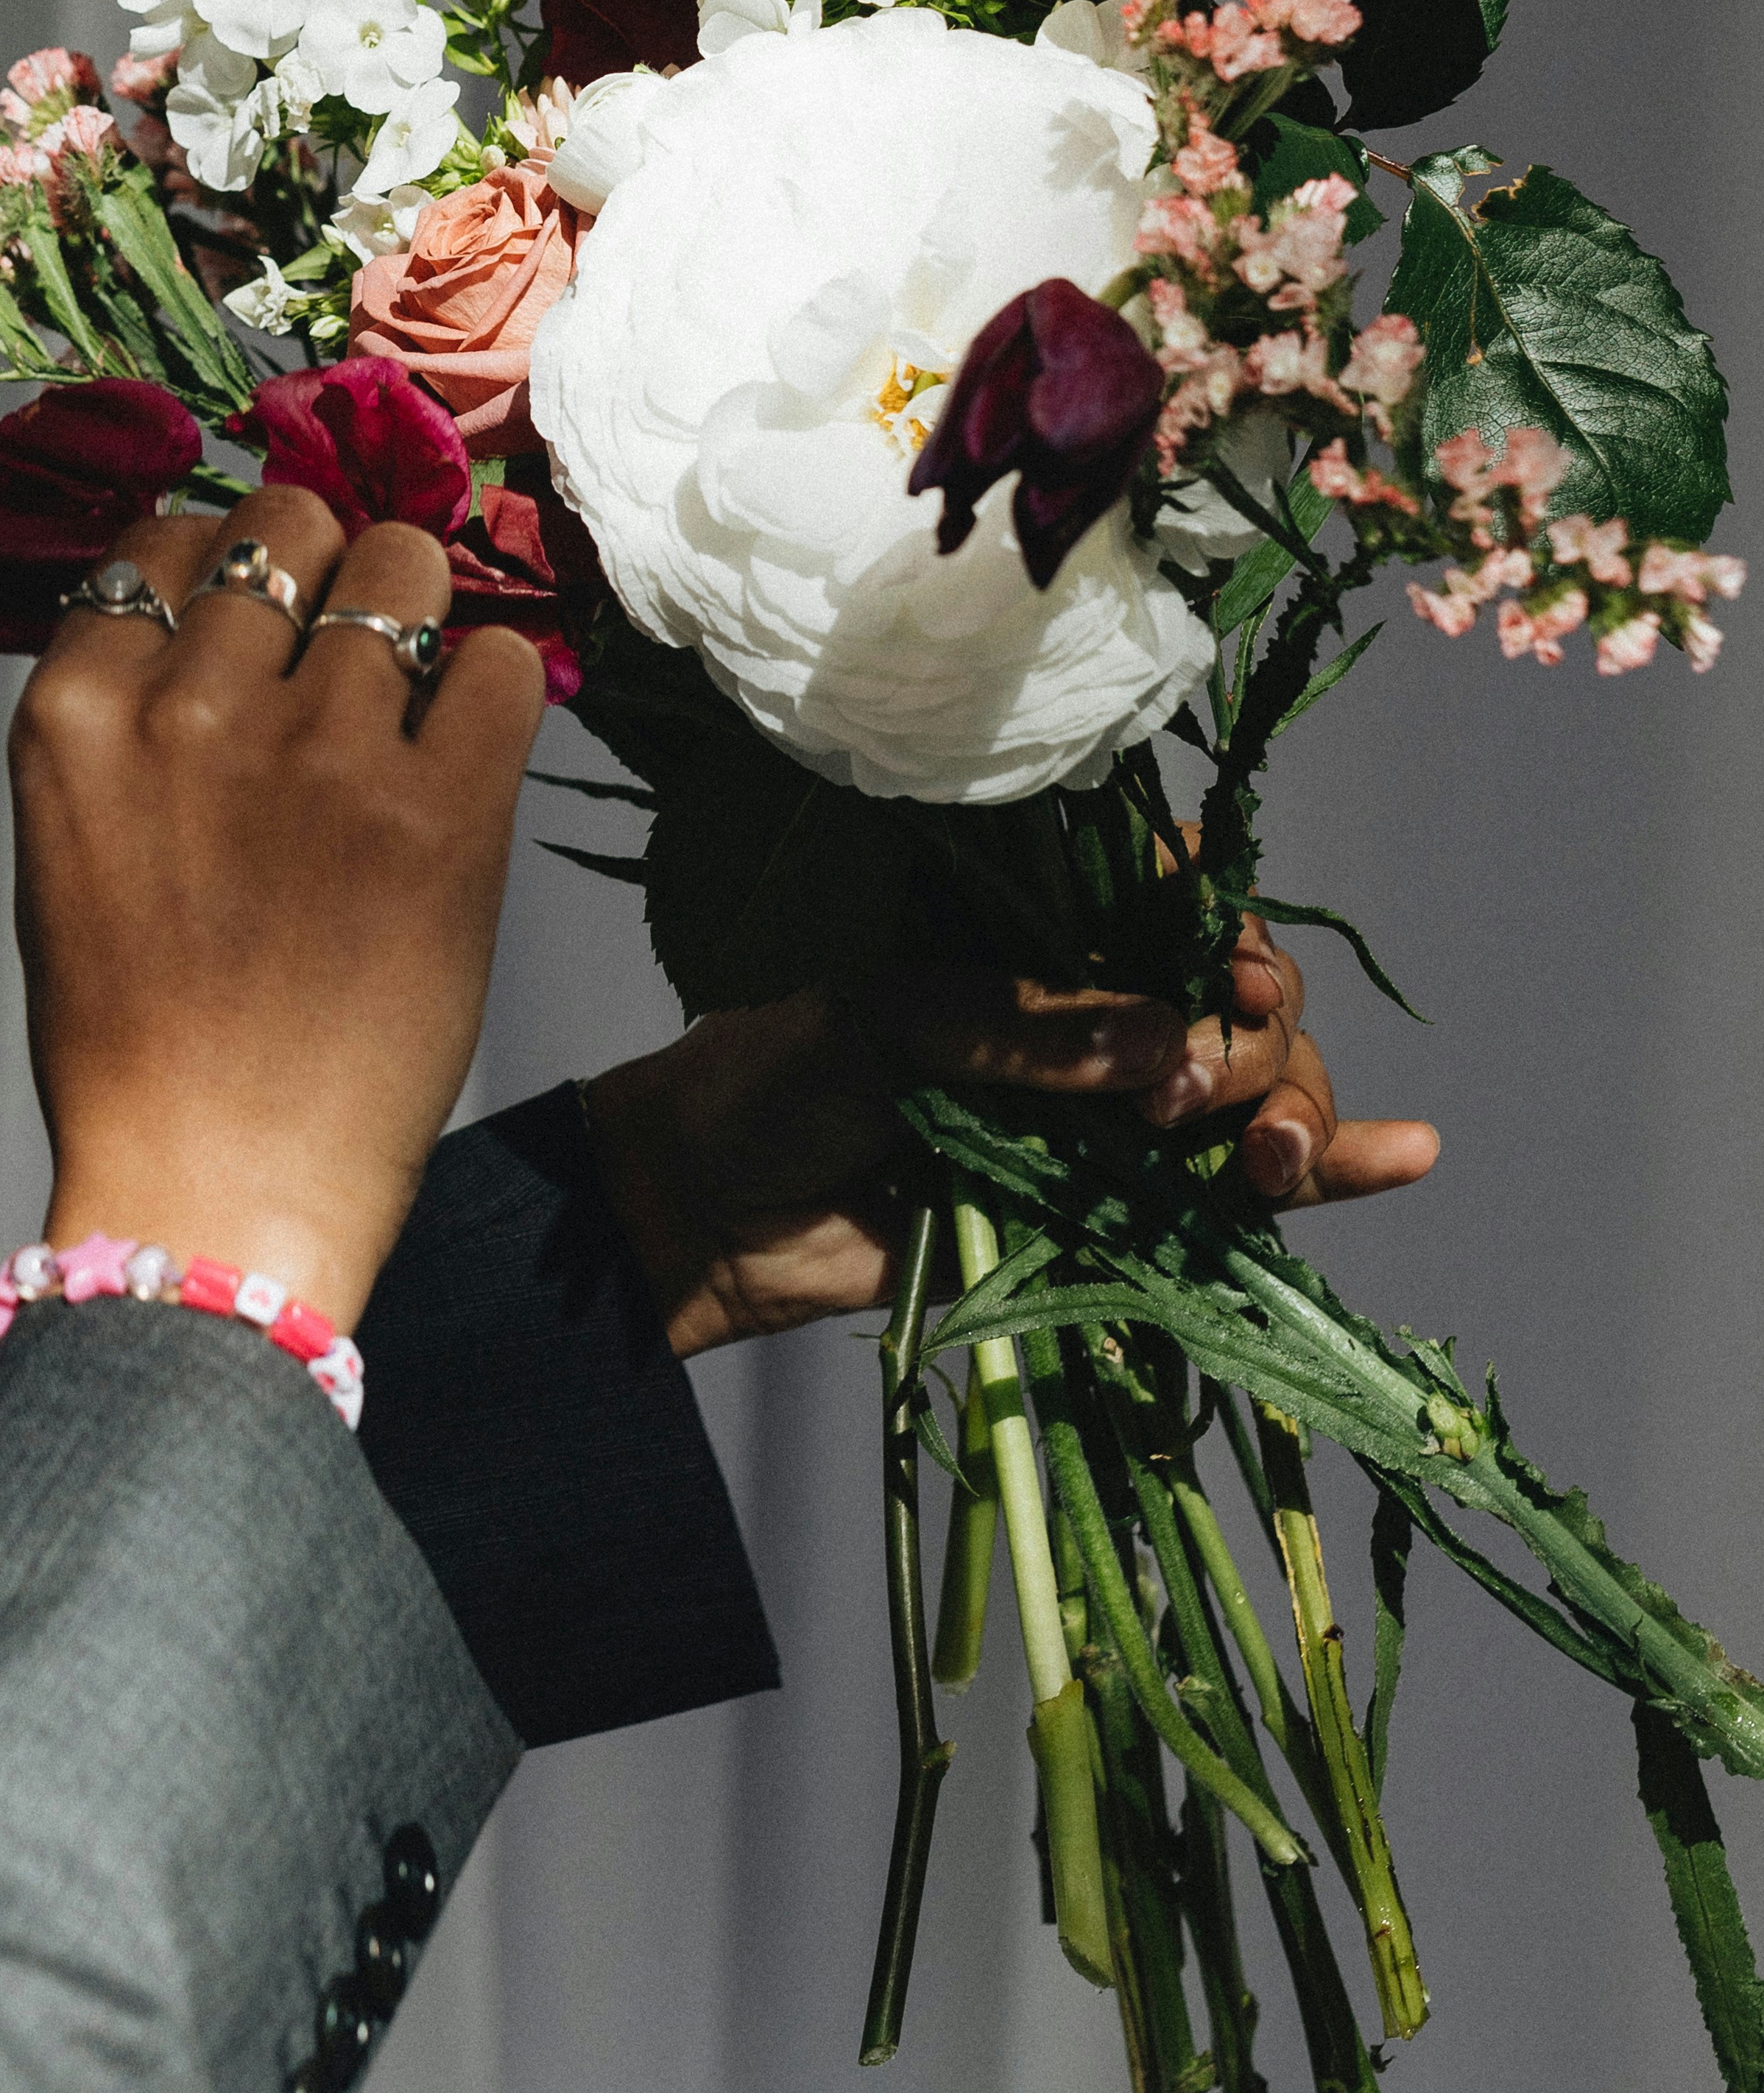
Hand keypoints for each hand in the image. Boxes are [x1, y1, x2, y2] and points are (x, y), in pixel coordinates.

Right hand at [9, 485, 543, 1332]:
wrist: (214, 1191)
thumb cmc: (139, 1037)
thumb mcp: (73, 843)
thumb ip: (126, 716)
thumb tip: (210, 607)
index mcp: (79, 713)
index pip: (165, 536)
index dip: (226, 559)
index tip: (261, 601)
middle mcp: (192, 707)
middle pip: (288, 521)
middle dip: (327, 559)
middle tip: (350, 632)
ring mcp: (320, 753)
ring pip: (402, 565)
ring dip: (416, 611)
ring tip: (415, 685)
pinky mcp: (440, 813)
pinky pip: (503, 663)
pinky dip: (496, 686)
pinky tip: (468, 744)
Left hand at [582, 920, 1440, 1358]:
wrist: (707, 1216)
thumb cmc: (769, 1081)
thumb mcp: (881, 1024)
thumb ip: (1023, 1032)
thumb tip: (1169, 1043)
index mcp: (1036, 929)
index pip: (1176, 897)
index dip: (1223, 925)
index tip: (1225, 965)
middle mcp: (1091, 1009)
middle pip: (1239, 1001)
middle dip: (1249, 1042)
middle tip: (1182, 1101)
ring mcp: (1110, 1110)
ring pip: (1256, 1092)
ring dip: (1292, 1114)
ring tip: (1264, 1155)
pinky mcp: (1116, 1205)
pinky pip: (1236, 1190)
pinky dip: (1326, 1173)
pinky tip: (1407, 1153)